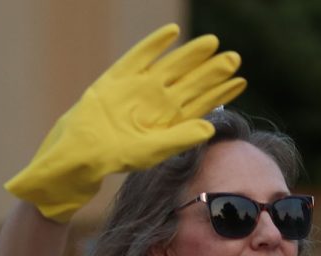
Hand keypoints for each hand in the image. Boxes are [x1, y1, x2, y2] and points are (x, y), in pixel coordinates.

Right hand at [5, 23, 245, 221]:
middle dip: (212, 70)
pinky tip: (172, 32)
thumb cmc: (114, 157)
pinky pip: (140, 55)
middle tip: (234, 58)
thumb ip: (181, 139)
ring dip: (191, 55)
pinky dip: (155, 44)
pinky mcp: (119, 76)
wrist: (79, 151)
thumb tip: (211, 128)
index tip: (240, 81)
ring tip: (212, 44)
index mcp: (168, 121)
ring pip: (171, 66)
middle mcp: (157, 102)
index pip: (200, 104)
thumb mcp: (152, 151)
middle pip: (190, 82)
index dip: (220, 92)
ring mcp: (139, 87)